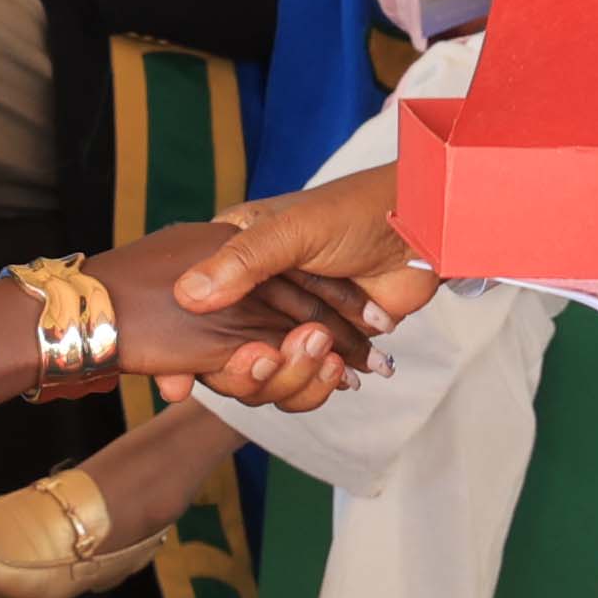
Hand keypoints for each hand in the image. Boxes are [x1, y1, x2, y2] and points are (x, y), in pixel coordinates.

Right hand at [92, 237, 355, 408]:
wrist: (421, 232)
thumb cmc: (352, 212)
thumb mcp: (291, 229)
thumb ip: (242, 262)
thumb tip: (186, 296)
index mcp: (229, 260)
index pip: (190, 316)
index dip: (181, 355)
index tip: (176, 386)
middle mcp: (251, 298)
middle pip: (227, 362)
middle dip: (252, 371)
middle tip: (271, 357)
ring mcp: (286, 324)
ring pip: (267, 381)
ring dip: (295, 379)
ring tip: (327, 354)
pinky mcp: (321, 345)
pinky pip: (305, 385)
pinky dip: (321, 385)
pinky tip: (345, 371)